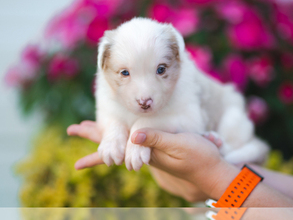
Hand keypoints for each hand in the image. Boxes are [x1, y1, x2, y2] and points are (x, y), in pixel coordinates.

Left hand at [67, 121, 237, 199]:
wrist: (212, 169)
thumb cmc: (199, 158)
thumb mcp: (179, 145)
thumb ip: (156, 140)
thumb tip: (132, 135)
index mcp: (146, 154)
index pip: (116, 153)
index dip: (96, 155)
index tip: (76, 163)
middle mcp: (144, 153)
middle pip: (114, 145)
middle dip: (94, 136)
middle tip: (74, 129)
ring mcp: (151, 150)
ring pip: (122, 141)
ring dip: (106, 134)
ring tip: (91, 128)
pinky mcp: (160, 147)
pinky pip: (135, 140)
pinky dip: (124, 134)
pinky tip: (122, 133)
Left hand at [130, 128, 238, 199]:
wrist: (217, 172)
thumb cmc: (199, 157)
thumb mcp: (176, 144)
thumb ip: (156, 139)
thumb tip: (133, 135)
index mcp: (152, 155)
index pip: (138, 137)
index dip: (148, 124)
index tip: (168, 124)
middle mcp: (155, 155)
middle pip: (152, 132)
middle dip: (171, 126)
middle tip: (194, 135)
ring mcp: (165, 152)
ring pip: (166, 132)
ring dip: (183, 130)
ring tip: (203, 138)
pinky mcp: (174, 149)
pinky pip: (175, 136)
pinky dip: (187, 134)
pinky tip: (203, 139)